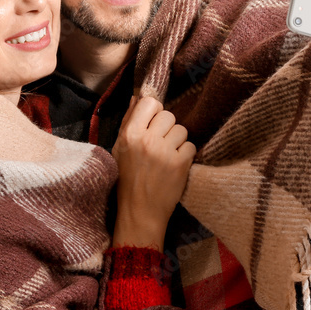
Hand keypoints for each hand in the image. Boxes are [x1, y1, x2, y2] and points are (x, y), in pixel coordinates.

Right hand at [111, 96, 195, 249]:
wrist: (139, 213)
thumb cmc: (127, 180)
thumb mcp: (119, 149)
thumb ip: (129, 122)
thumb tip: (138, 97)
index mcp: (129, 135)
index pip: (149, 103)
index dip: (154, 111)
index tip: (153, 123)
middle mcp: (147, 140)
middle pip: (168, 115)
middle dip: (167, 128)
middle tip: (161, 144)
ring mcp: (165, 152)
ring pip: (182, 130)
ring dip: (177, 141)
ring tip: (167, 156)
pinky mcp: (180, 164)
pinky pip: (191, 146)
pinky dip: (185, 155)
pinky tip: (175, 165)